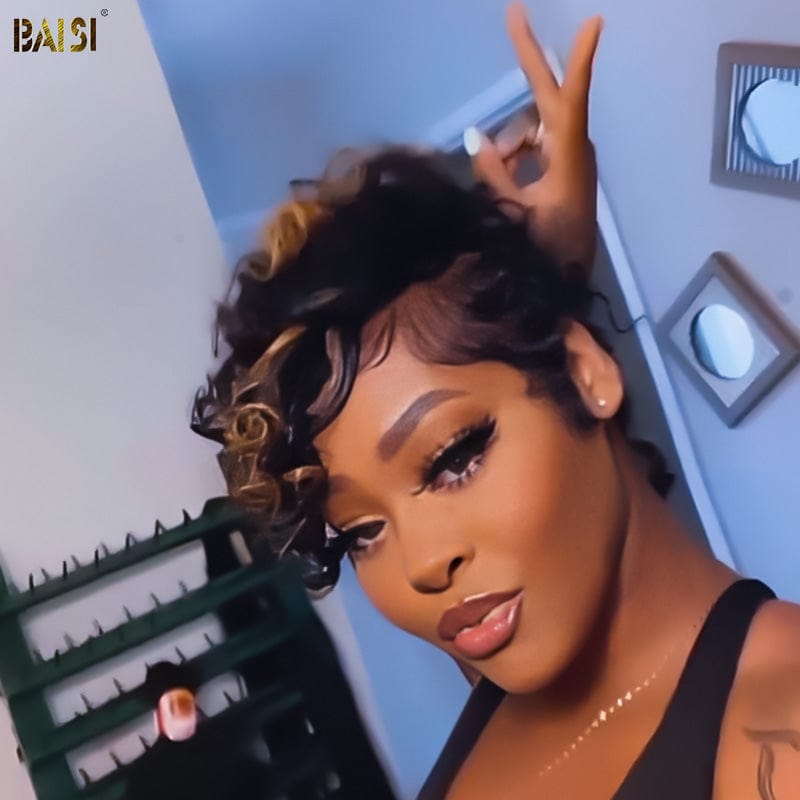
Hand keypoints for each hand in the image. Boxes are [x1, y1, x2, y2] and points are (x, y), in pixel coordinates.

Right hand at [467, 4, 602, 277]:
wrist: (569, 279)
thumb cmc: (546, 247)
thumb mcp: (512, 211)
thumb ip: (492, 173)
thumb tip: (475, 137)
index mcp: (566, 155)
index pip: (570, 96)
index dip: (579, 57)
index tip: (595, 19)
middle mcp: (572, 148)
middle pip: (545, 101)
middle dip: (529, 66)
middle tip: (512, 15)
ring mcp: (569, 158)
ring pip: (533, 128)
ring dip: (509, 143)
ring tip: (494, 173)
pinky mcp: (564, 170)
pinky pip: (535, 147)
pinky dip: (515, 156)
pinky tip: (502, 176)